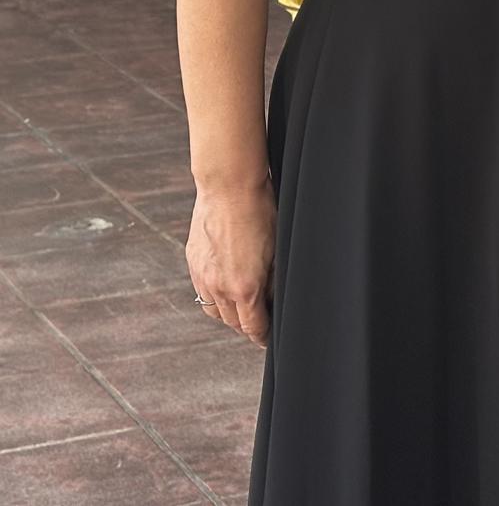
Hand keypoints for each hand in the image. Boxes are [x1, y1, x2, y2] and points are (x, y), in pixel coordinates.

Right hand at [185, 182, 275, 346]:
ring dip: (230, 314)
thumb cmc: (262, 212)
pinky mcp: (193, 263)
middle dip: (248, 326)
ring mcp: (203, 276)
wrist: (229, 187)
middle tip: (261, 323)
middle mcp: (219, 287)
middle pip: (233, 323)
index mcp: (245, 288)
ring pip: (215, 310)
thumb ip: (273, 280)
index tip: (268, 339)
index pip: (253, 327)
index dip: (262, 336)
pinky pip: (203, 292)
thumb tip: (272, 298)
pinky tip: (226, 290)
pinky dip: (215, 297)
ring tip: (244, 309)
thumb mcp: (278, 250)